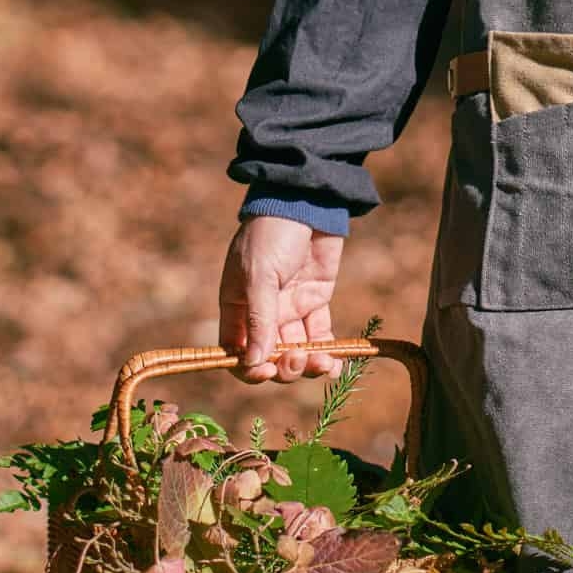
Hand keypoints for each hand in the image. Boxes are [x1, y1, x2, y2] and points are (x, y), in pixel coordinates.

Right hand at [218, 214, 349, 383]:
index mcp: (237, 306)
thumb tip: (254, 363)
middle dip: (284, 367)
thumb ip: (259, 319)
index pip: (236, 352)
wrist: (306, 201)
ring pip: (296, 352)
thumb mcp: (259, 275)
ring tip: (324, 363)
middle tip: (299, 357)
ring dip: (308, 364)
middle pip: (270, 358)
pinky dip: (327, 352)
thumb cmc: (272, 233)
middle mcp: (262, 313)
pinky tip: (336, 363)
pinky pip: (319, 337)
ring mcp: (290, 308)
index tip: (265, 371)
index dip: (249, 368)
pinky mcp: (315, 301)